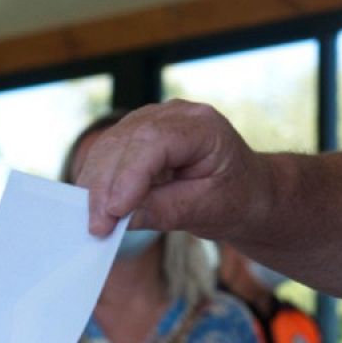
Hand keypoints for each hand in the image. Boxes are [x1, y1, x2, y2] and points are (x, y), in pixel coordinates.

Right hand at [77, 100, 269, 237]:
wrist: (245, 191)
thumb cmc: (235, 197)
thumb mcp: (210, 210)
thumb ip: (167, 210)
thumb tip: (122, 218)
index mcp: (203, 126)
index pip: (155, 141)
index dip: (130, 174)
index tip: (115, 211)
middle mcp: (175, 115)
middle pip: (126, 141)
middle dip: (106, 186)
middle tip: (98, 228)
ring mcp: (152, 121)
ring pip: (109, 146)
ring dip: (96, 185)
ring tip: (96, 224)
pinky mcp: (136, 137)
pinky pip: (108, 154)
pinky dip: (98, 181)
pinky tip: (95, 208)